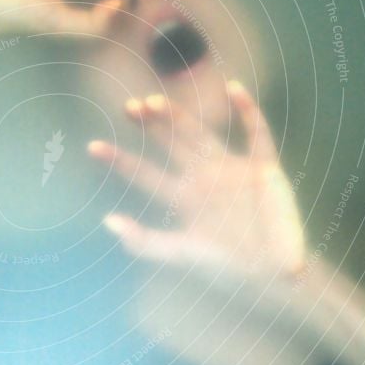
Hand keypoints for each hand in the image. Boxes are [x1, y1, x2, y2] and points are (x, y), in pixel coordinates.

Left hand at [88, 81, 305, 284]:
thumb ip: (143, 242)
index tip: (92, 147)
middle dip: (150, 126)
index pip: (143, 174)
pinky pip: (257, 135)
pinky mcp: (264, 168)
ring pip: (202, 134)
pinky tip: (234, 88)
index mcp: (181, 197)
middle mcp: (203, 177)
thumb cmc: (224, 266)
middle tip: (128, 107)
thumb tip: (107, 221)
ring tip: (156, 101)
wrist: (272, 275)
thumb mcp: (179, 254)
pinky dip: (249, 112)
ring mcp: (232, 169)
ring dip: (180, 117)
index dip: (119, 161)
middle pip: (170, 144)